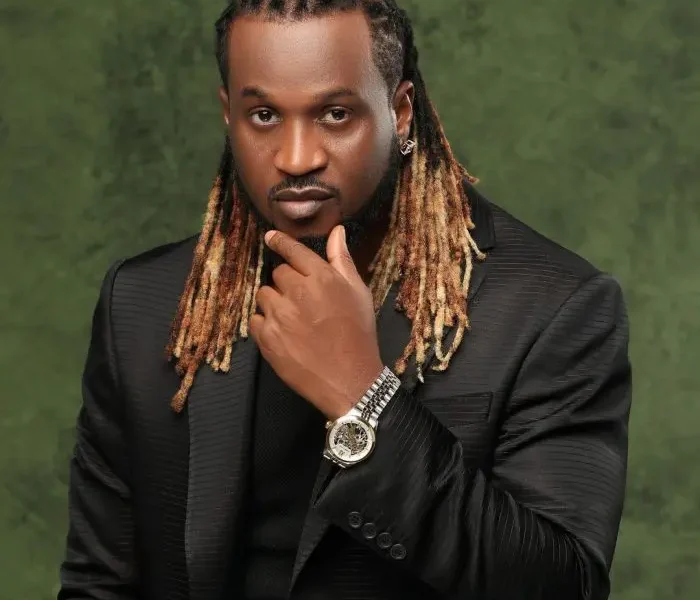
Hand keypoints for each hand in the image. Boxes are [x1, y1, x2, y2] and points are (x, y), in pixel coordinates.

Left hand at [249, 226, 384, 419]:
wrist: (349, 379)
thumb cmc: (358, 334)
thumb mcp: (359, 293)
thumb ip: (343, 261)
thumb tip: (336, 231)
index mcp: (321, 278)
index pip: (293, 251)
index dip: (280, 242)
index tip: (270, 238)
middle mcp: (297, 291)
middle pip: (278, 273)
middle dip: (287, 283)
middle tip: (302, 301)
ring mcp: (279, 315)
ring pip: (264, 295)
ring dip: (275, 303)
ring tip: (292, 319)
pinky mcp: (266, 337)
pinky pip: (255, 320)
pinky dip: (265, 324)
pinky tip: (283, 334)